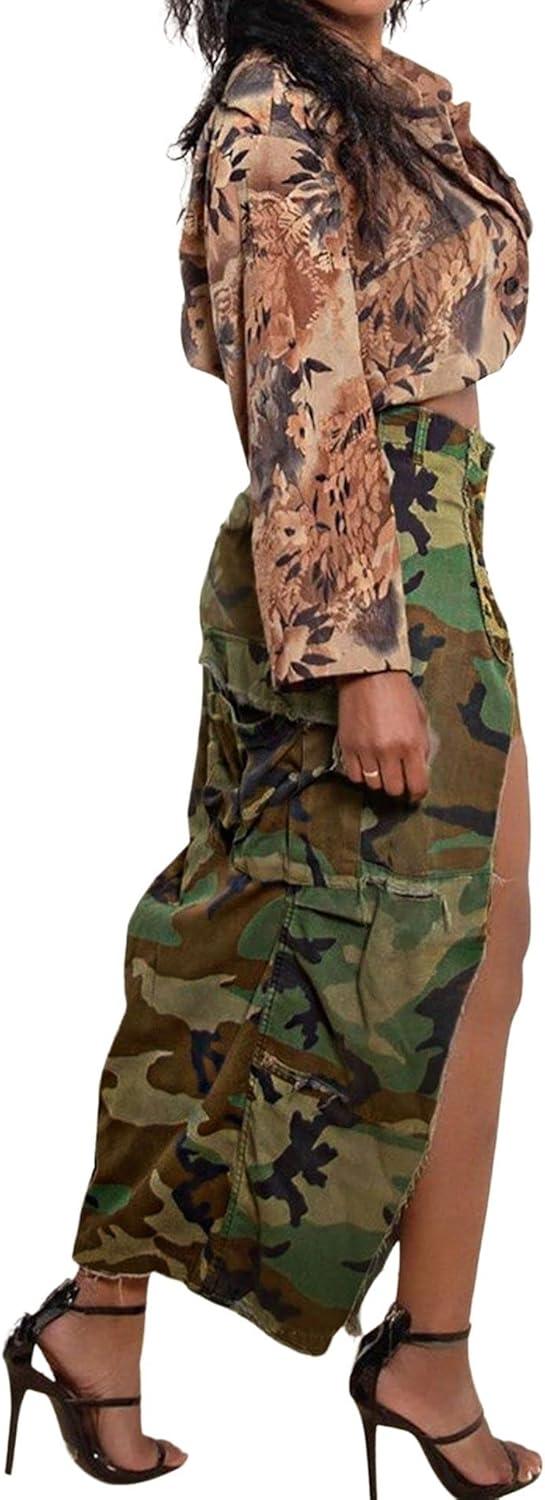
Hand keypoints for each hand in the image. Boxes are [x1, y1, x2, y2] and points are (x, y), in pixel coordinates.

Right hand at [336, 671, 431, 801]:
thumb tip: (420, 770)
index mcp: (412, 744)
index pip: (417, 785)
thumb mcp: (420, 717)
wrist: (369, 673)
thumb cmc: (398, 692)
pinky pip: (354, 775)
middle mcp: (389, 751)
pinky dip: (361, 774)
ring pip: (373, 784)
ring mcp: (366, 750)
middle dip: (398, 787)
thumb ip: (421, 746)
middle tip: (398, 778)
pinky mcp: (348, 746)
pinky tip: (366, 763)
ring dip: (379, 780)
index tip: (414, 794)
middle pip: (393, 789)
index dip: (417, 794)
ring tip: (381, 768)